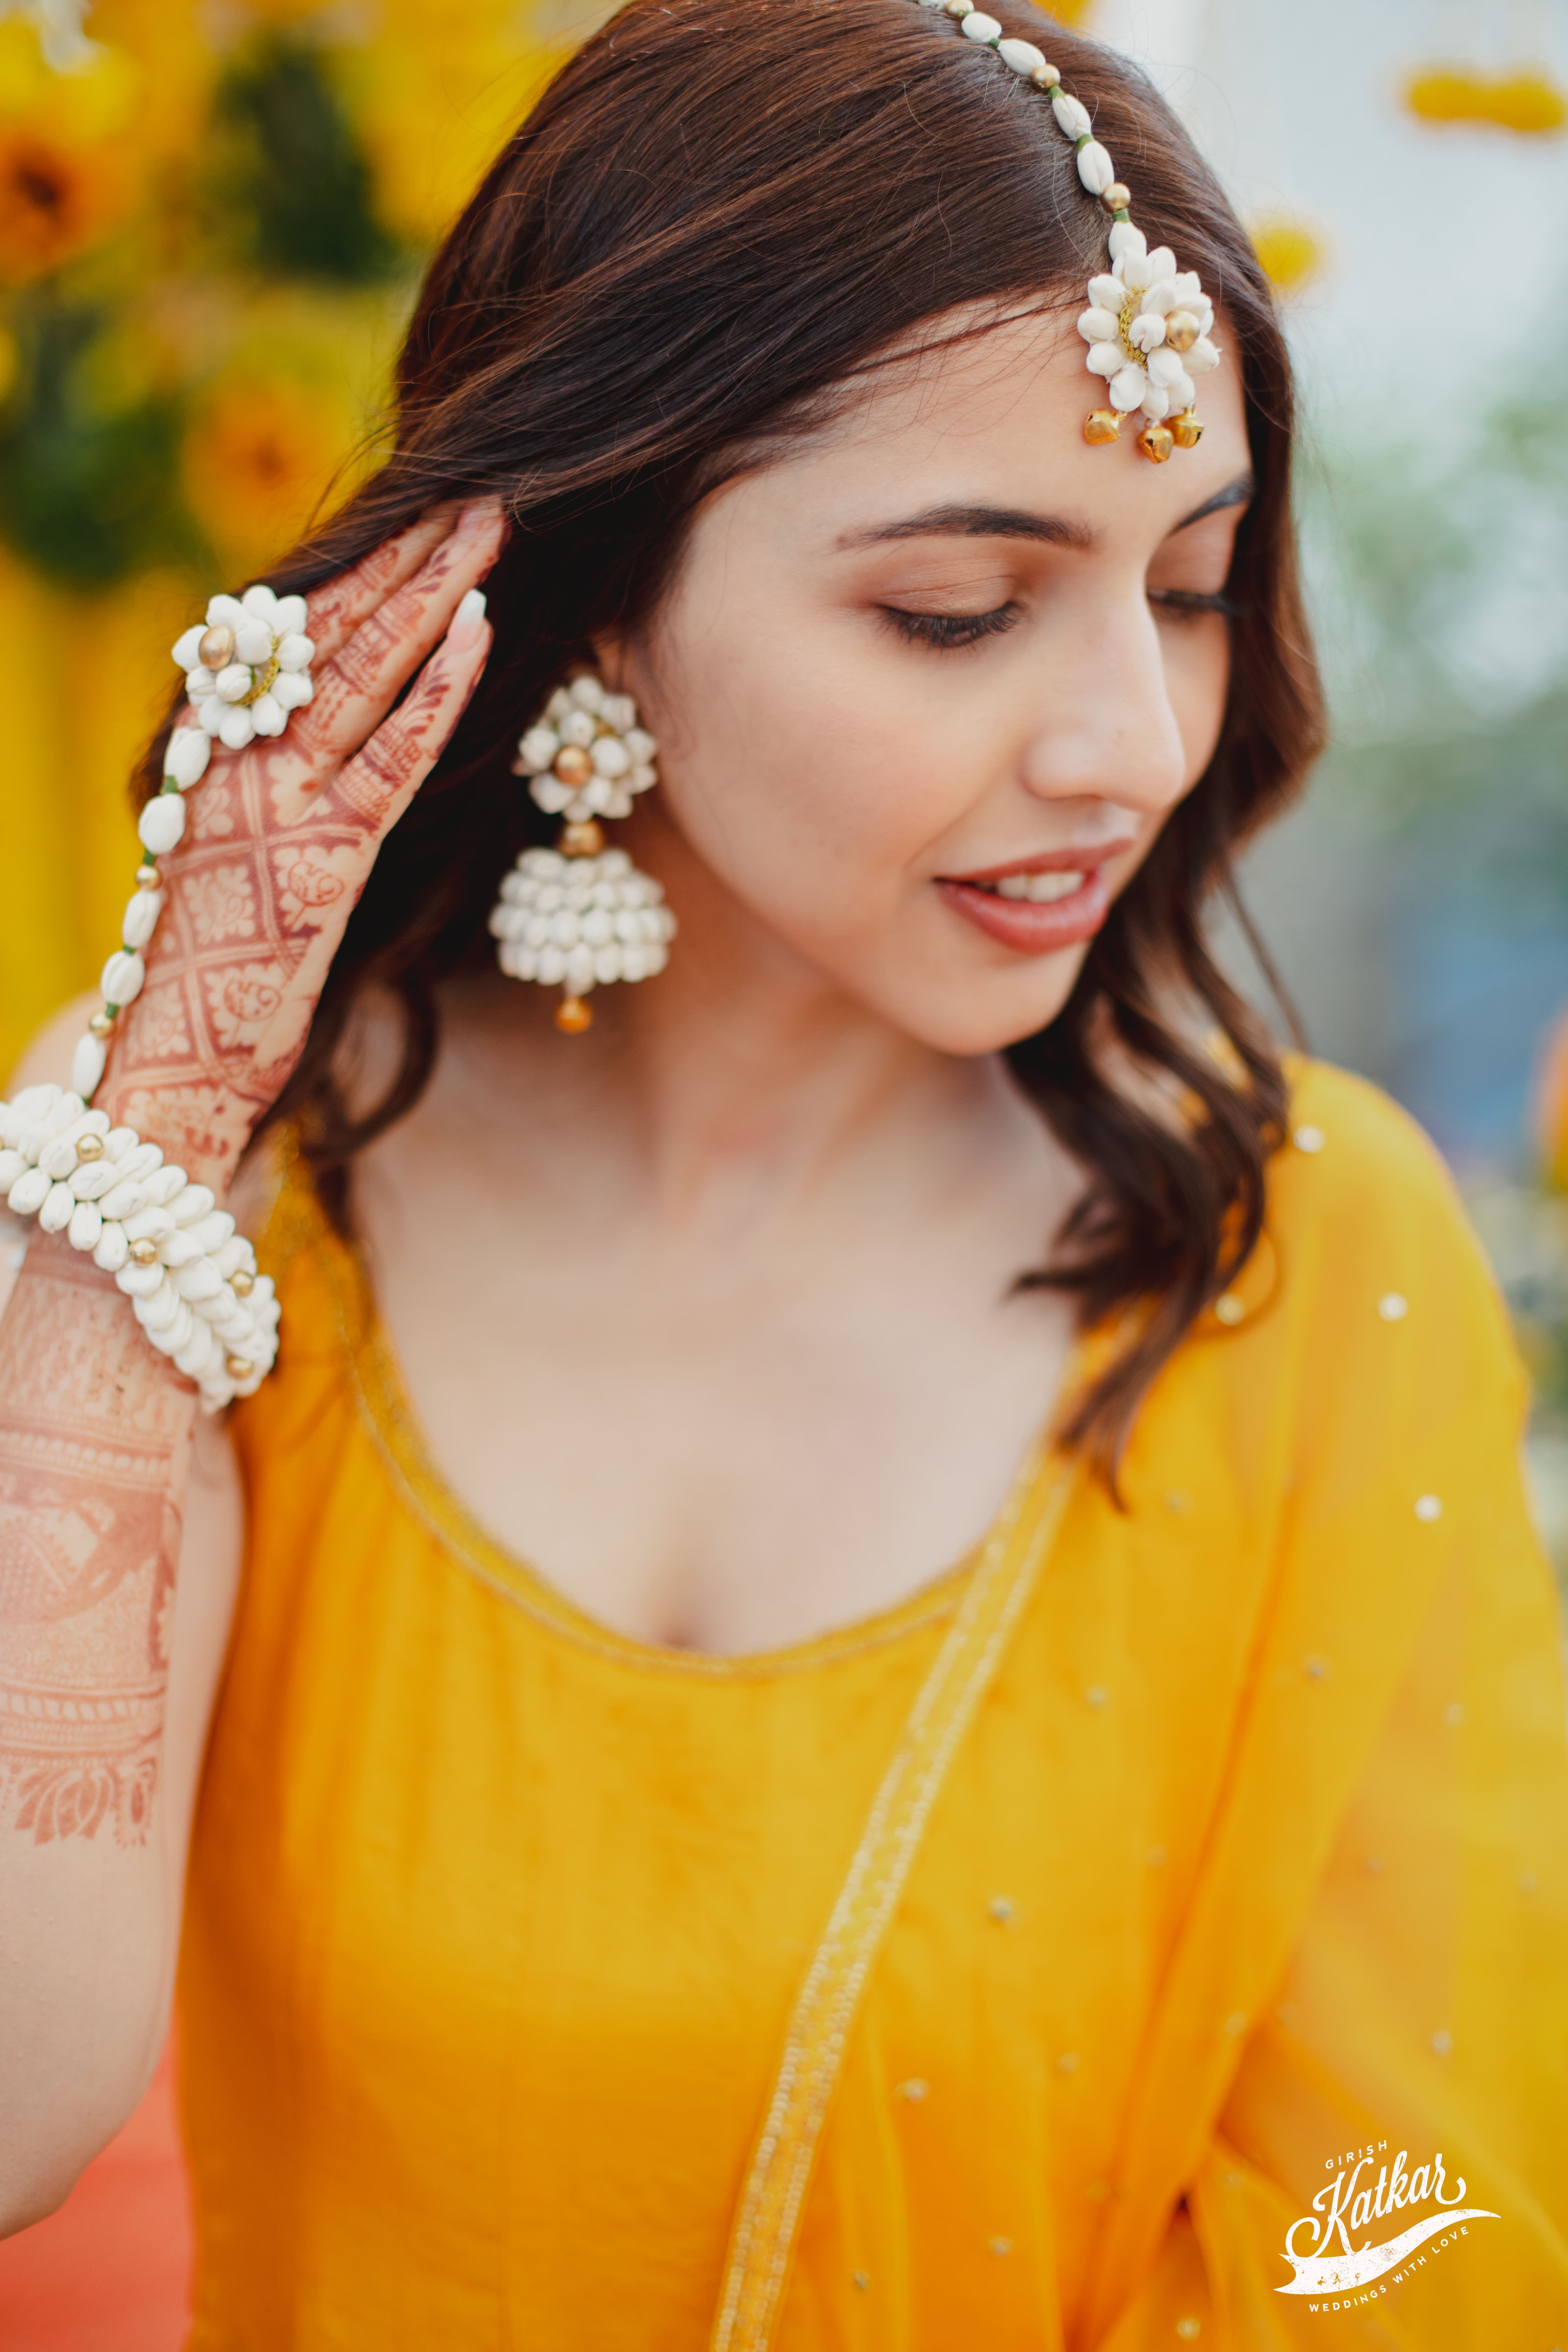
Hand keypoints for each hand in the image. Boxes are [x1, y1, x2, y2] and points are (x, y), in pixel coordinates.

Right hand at [100, 500, 502, 1191]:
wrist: (172, 1068)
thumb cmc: (209, 977)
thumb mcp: (237, 862)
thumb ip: (273, 793)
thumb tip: (321, 744)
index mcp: (213, 753)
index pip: (286, 636)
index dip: (357, 573)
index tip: (411, 518)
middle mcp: (239, 762)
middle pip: (330, 632)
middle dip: (404, 556)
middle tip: (470, 491)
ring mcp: (279, 805)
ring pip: (366, 671)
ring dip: (433, 592)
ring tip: (488, 525)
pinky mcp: (325, 858)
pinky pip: (394, 755)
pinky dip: (440, 688)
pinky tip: (482, 628)